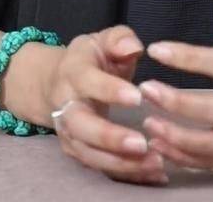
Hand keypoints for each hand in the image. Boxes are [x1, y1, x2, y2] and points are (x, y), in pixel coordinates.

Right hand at [43, 25, 168, 185]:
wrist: (57, 81)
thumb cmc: (91, 58)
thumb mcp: (103, 39)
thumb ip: (120, 39)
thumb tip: (133, 47)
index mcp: (73, 73)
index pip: (89, 82)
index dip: (111, 91)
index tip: (139, 97)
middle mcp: (66, 106)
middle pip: (82, 127)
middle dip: (111, 138)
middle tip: (141, 144)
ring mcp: (69, 133)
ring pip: (90, 154)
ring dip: (121, 163)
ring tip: (155, 163)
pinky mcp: (78, 152)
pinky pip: (100, 167)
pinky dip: (126, 174)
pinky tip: (154, 173)